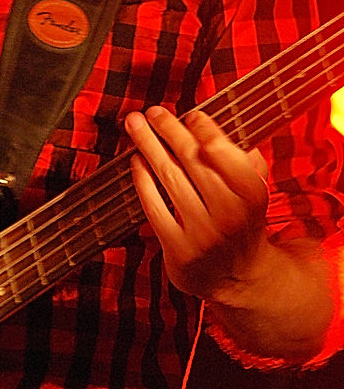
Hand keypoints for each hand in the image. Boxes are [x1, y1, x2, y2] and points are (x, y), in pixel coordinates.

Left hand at [125, 106, 268, 299]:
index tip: (190, 114)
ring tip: (135, 125)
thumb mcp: (254, 190)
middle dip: (168, 129)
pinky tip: (136, 161)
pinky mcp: (179, 249)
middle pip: (191, 158)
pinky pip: (153, 205)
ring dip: (148, 145)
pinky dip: (142, 179)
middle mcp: (229, 214)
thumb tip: (214, 124)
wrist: (240, 276)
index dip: (204, 128)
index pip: (224, 152)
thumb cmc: (241, 220)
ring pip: (168, 176)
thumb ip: (242, 157)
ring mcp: (202, 233)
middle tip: (153, 112)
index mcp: (252, 195)